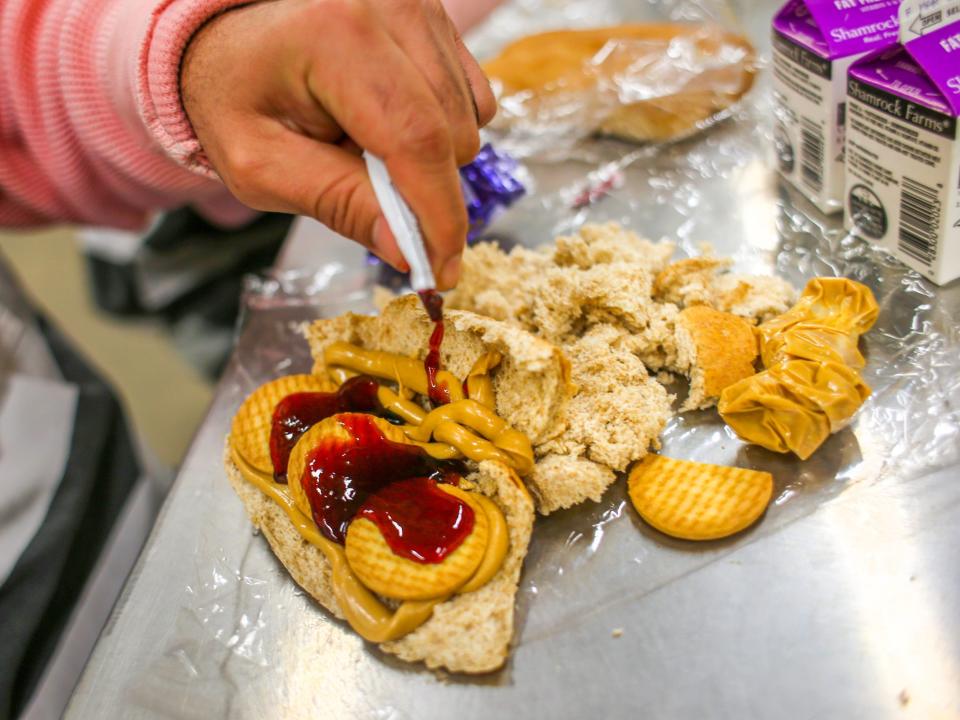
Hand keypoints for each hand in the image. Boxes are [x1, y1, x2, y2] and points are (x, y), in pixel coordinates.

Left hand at [181, 0, 496, 288]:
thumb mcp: (261, 165)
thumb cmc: (234, 97)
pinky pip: (473, 96)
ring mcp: (418, 5)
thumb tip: (407, 251)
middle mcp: (388, 8)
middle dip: (426, 189)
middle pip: (452, 134)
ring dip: (432, 156)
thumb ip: (337, 204)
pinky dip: (442, 126)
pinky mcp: (436, 15)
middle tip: (369, 191)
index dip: (438, 215)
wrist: (228, 38)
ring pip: (471, 119)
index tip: (443, 270)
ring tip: (369, 145)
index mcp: (335, 36)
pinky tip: (392, 121)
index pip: (415, 139)